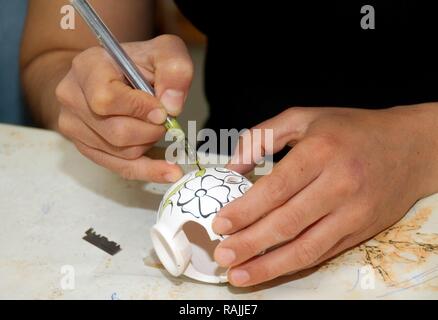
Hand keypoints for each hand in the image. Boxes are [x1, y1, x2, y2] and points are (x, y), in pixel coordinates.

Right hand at [56, 35, 192, 182]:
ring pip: (121, 152)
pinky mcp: (85, 147)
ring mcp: (74, 126)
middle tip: (163, 119)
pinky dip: (148, 170)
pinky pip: (119, 168)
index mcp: (87, 67)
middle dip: (151, 131)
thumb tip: (172, 106)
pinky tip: (169, 170)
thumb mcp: (164, 52)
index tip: (161, 111)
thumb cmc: (137, 63)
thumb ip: (175, 69)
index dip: (139, 109)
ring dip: (149, 143)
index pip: (106, 99)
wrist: (112, 75)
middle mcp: (72, 97)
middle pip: (117, 132)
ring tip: (154, 125)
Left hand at [213, 105, 437, 286]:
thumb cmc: (351, 129)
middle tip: (222, 256)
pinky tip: (272, 269)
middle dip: (249, 243)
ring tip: (240, 275)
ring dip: (269, 266)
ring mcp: (354, 211)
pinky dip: (294, 264)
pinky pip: (323, 252)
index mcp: (320, 151)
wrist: (410, 147)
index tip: (220, 224)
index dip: (245, 211)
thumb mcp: (303, 118)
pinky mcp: (362, 229)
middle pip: (287, 222)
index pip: (275, 188)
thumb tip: (232, 168)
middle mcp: (339, 184)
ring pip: (306, 247)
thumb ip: (262, 137)